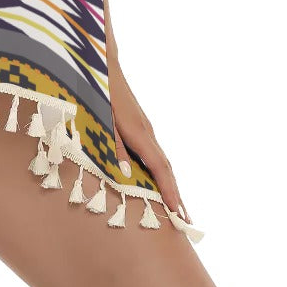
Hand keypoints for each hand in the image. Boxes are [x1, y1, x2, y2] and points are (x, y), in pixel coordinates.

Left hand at [108, 53, 189, 223]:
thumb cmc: (100, 93)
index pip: (160, 168)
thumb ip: (114, 146)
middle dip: (176, 194)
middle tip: (186, 220)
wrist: (104, 65)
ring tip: (178, 207)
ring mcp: (146, 128)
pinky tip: (161, 180)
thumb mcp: (102, 120)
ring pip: (162, 161)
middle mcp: (147, 132)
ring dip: (171, 184)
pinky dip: (162, 171)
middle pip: (166, 168)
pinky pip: (155, 153)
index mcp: (139, 133)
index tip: (178, 212)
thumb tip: (125, 174)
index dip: (169, 191)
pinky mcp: (141, 125)